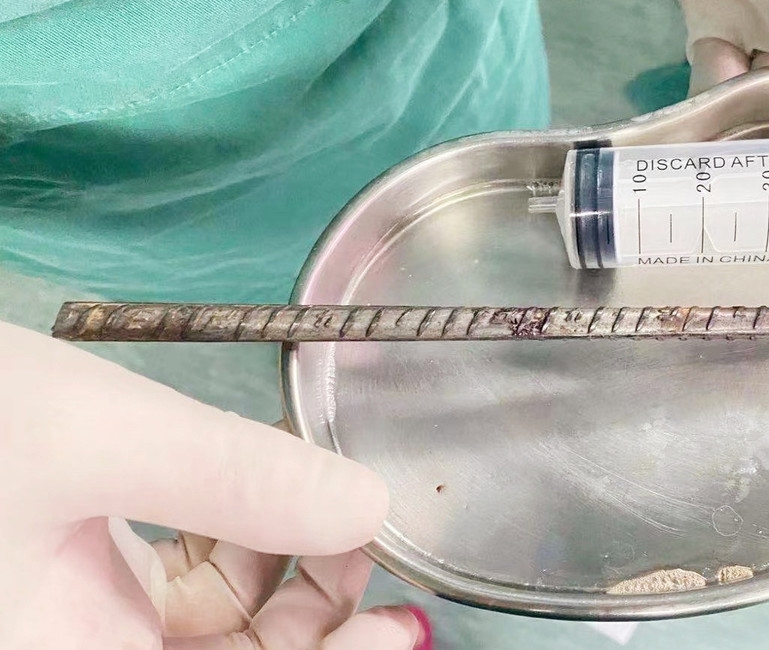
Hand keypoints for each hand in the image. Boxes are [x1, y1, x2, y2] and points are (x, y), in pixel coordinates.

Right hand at [0, 321, 426, 649]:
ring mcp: (70, 622)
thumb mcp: (93, 436)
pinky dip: (231, 541)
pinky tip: (256, 490)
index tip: (399, 623)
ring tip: (323, 502)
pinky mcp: (75, 578)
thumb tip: (366, 503)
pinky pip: (175, 588)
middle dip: (312, 617)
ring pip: (207, 631)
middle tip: (368, 542)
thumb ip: (230, 476)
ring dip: (277, 571)